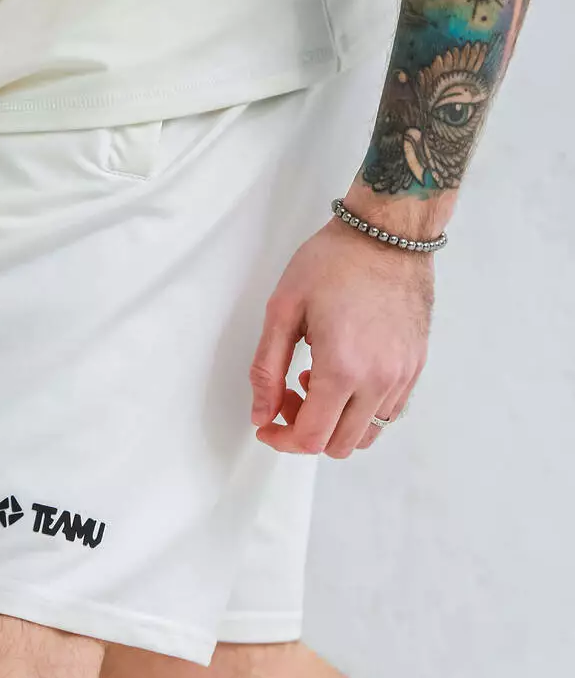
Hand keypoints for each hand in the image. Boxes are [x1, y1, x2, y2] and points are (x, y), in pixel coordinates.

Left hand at [249, 218, 432, 458]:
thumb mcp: (284, 309)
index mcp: (343, 369)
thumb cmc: (335, 261)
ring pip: (367, 434)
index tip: (266, 425)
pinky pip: (389, 412)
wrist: (387, 233)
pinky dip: (361, 409)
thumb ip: (267, 368)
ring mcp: (403, 376)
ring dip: (335, 422)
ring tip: (315, 381)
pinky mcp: (416, 366)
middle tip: (287, 396)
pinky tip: (344, 374)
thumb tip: (261, 413)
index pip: (311, 438)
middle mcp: (380, 381)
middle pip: (339, 445)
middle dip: (306, 431)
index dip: (282, 440)